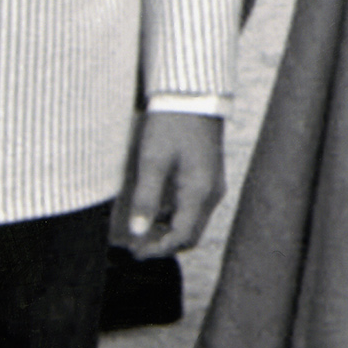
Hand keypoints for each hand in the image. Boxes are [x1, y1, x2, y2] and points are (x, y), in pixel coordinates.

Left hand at [116, 113, 225, 264]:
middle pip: (190, 235)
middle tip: (136, 244)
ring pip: (193, 223)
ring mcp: (213, 186)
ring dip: (169, 232)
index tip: (134, 251)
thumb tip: (137, 232)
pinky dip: (176, 217)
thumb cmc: (171, 125)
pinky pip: (195, 209)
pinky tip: (155, 209)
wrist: (192, 97)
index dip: (157, 249)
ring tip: (141, 227)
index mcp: (199, 192)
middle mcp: (212, 193)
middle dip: (164, 245)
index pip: (181, 236)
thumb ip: (146, 199)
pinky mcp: (209, 178)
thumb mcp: (152, 161)